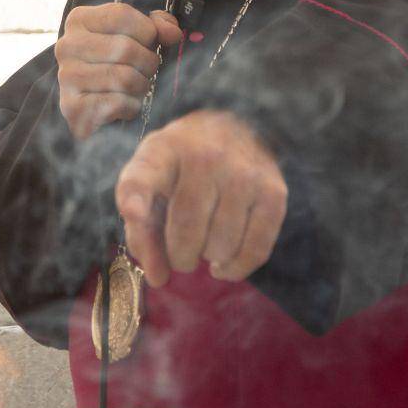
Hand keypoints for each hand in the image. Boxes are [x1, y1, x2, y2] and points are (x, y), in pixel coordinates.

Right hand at [55, 3, 182, 140]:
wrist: (90, 105)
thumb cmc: (116, 64)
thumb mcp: (135, 36)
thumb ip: (156, 26)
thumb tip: (172, 32)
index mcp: (79, 20)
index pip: (122, 15)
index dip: (147, 31)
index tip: (150, 42)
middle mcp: (67, 45)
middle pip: (125, 48)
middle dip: (148, 62)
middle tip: (148, 70)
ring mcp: (67, 77)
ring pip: (124, 78)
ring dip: (141, 86)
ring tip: (138, 87)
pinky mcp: (72, 106)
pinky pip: (117, 103)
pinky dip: (131, 106)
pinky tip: (126, 104)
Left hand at [115, 110, 287, 287]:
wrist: (240, 129)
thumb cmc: (184, 168)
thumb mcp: (153, 182)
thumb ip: (142, 229)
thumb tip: (158, 278)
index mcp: (164, 149)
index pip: (143, 177)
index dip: (136, 200)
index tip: (134, 214)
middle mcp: (205, 155)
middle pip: (185, 229)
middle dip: (179, 257)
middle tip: (181, 255)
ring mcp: (243, 172)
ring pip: (220, 246)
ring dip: (208, 259)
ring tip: (205, 247)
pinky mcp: (273, 192)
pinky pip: (254, 249)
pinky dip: (236, 268)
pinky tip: (224, 265)